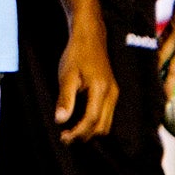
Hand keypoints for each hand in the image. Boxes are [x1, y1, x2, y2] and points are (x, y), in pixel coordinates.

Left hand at [54, 13, 117, 142]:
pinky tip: (79, 120)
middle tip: (65, 137)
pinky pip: (106, 115)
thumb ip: (65, 99)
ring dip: (90, 131)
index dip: (78, 132)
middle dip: (84, 136)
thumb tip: (60, 120)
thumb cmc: (76, 54)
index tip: (63, 137)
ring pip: (106, 123)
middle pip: (101, 126)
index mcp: (101, 89)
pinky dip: (94, 123)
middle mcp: (111, 93)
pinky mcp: (112, 92)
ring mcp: (114, 93)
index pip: (91, 120)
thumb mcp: (66, 75)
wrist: (90, 37)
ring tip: (71, 131)